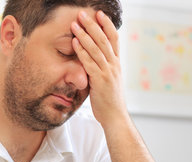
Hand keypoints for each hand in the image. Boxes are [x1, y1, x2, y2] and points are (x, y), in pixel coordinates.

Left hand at [71, 10, 127, 125]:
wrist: (115, 117)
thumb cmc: (109, 102)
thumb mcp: (107, 82)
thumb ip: (101, 70)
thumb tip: (92, 62)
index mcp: (117, 64)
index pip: (114, 39)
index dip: (107, 25)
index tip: (100, 14)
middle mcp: (114, 65)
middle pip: (104, 39)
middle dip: (93, 25)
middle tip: (83, 14)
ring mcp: (108, 72)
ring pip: (97, 48)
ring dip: (85, 34)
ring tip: (75, 24)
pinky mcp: (100, 80)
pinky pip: (89, 62)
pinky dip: (81, 51)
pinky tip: (74, 42)